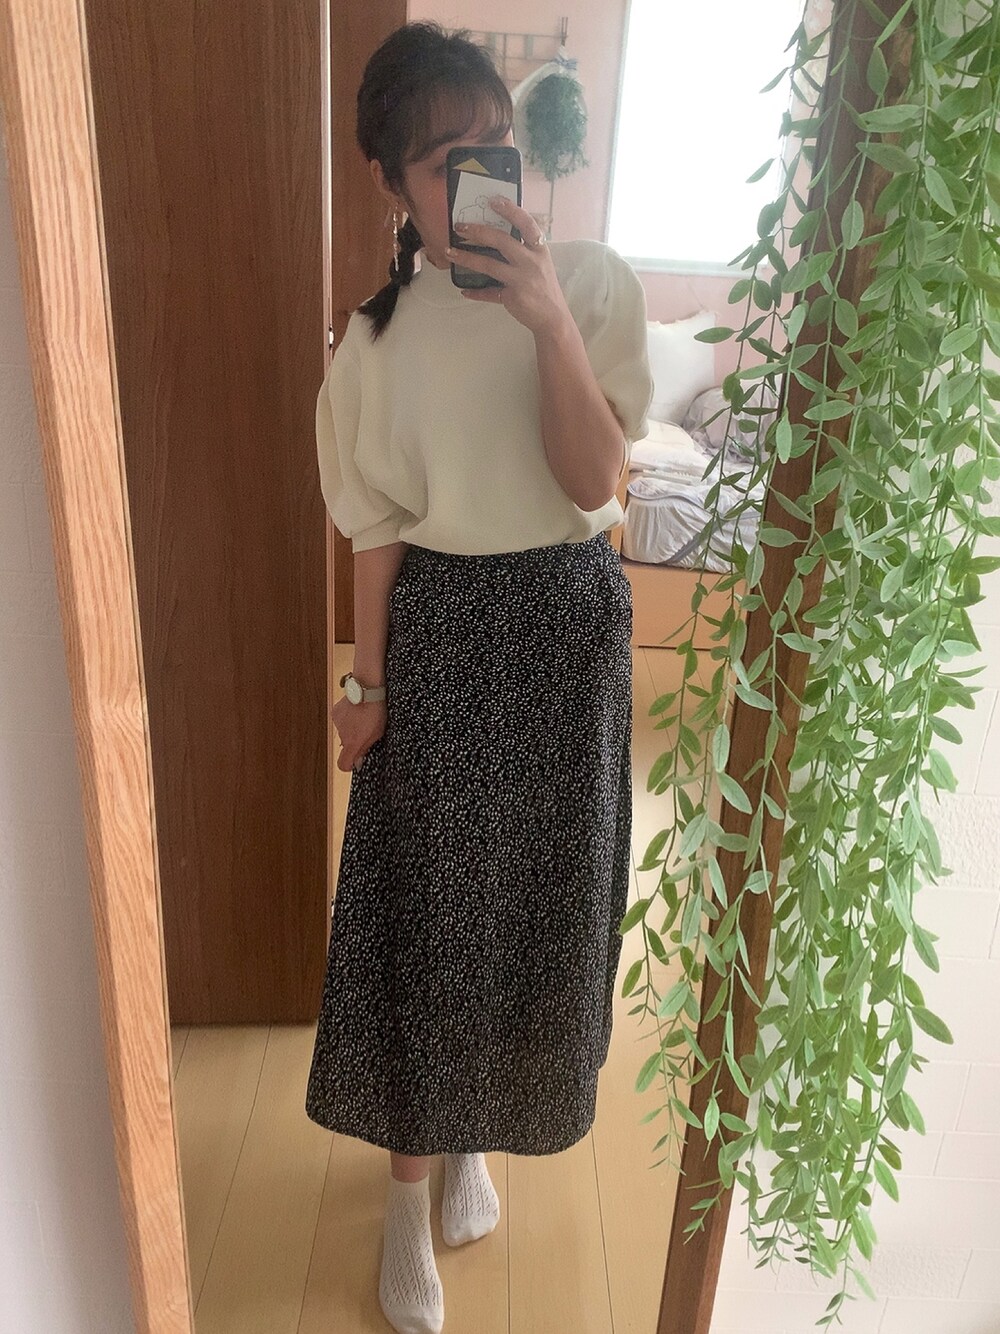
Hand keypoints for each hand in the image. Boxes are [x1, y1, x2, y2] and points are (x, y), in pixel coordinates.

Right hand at [331, 696, 386, 771]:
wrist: (368, 689)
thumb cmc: (376, 710)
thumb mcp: (378, 733)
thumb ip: (365, 749)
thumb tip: (358, 763)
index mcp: (352, 742)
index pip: (342, 764)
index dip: (349, 764)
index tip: (355, 761)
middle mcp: (342, 735)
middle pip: (345, 745)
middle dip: (354, 741)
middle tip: (366, 730)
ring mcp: (337, 723)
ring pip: (344, 731)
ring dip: (351, 728)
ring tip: (363, 717)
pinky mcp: (335, 712)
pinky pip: (341, 720)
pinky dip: (347, 717)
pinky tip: (357, 710)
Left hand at [447, 197, 571, 336]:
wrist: (554, 317)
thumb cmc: (545, 287)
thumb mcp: (540, 263)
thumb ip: (524, 249)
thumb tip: (497, 235)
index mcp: (539, 249)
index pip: (526, 224)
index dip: (510, 210)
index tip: (493, 201)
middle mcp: (531, 262)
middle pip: (501, 241)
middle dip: (478, 231)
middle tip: (459, 227)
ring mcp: (521, 280)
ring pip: (489, 265)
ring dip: (466, 258)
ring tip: (449, 252)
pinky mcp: (512, 297)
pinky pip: (489, 293)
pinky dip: (476, 293)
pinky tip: (464, 291)